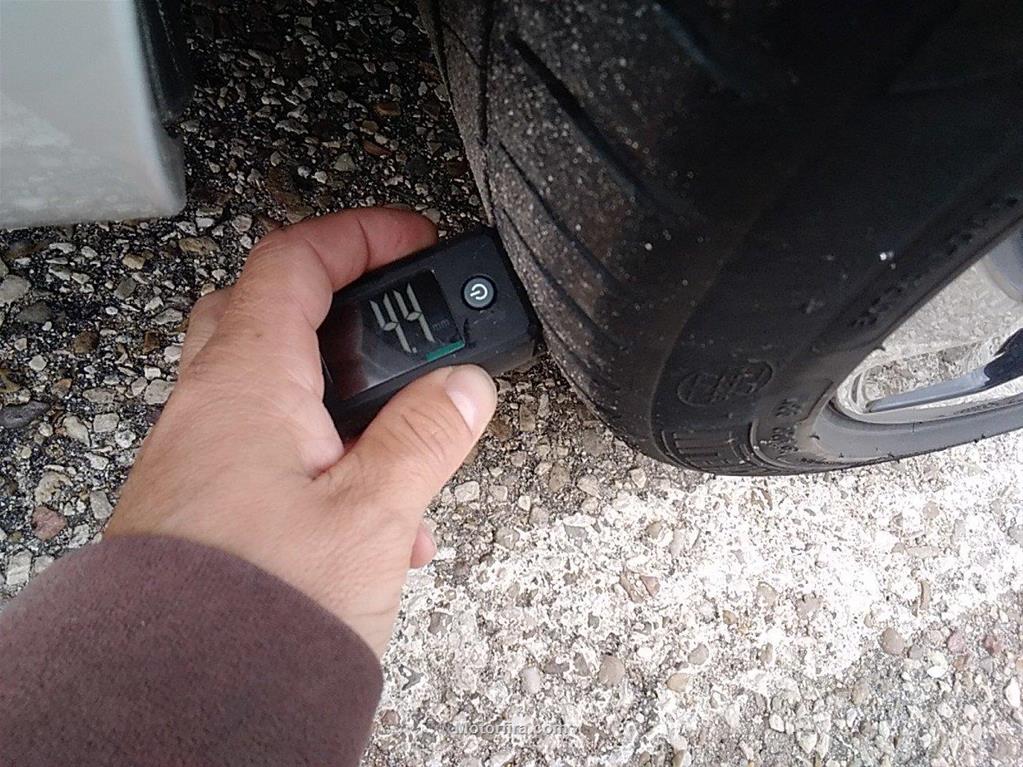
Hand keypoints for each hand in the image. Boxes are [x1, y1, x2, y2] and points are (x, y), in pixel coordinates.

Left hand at [107, 209, 496, 655]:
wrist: (183, 702)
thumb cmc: (259, 609)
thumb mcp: (372, 513)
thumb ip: (426, 436)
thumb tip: (465, 385)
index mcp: (246, 385)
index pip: (292, 264)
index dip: (356, 236)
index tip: (409, 239)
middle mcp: (208, 410)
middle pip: (266, 311)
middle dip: (337, 305)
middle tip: (392, 320)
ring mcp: (201, 458)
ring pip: (273, 387)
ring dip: (341, 399)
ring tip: (404, 443)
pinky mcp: (206, 505)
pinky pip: (267, 450)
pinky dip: (322, 455)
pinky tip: (373, 517)